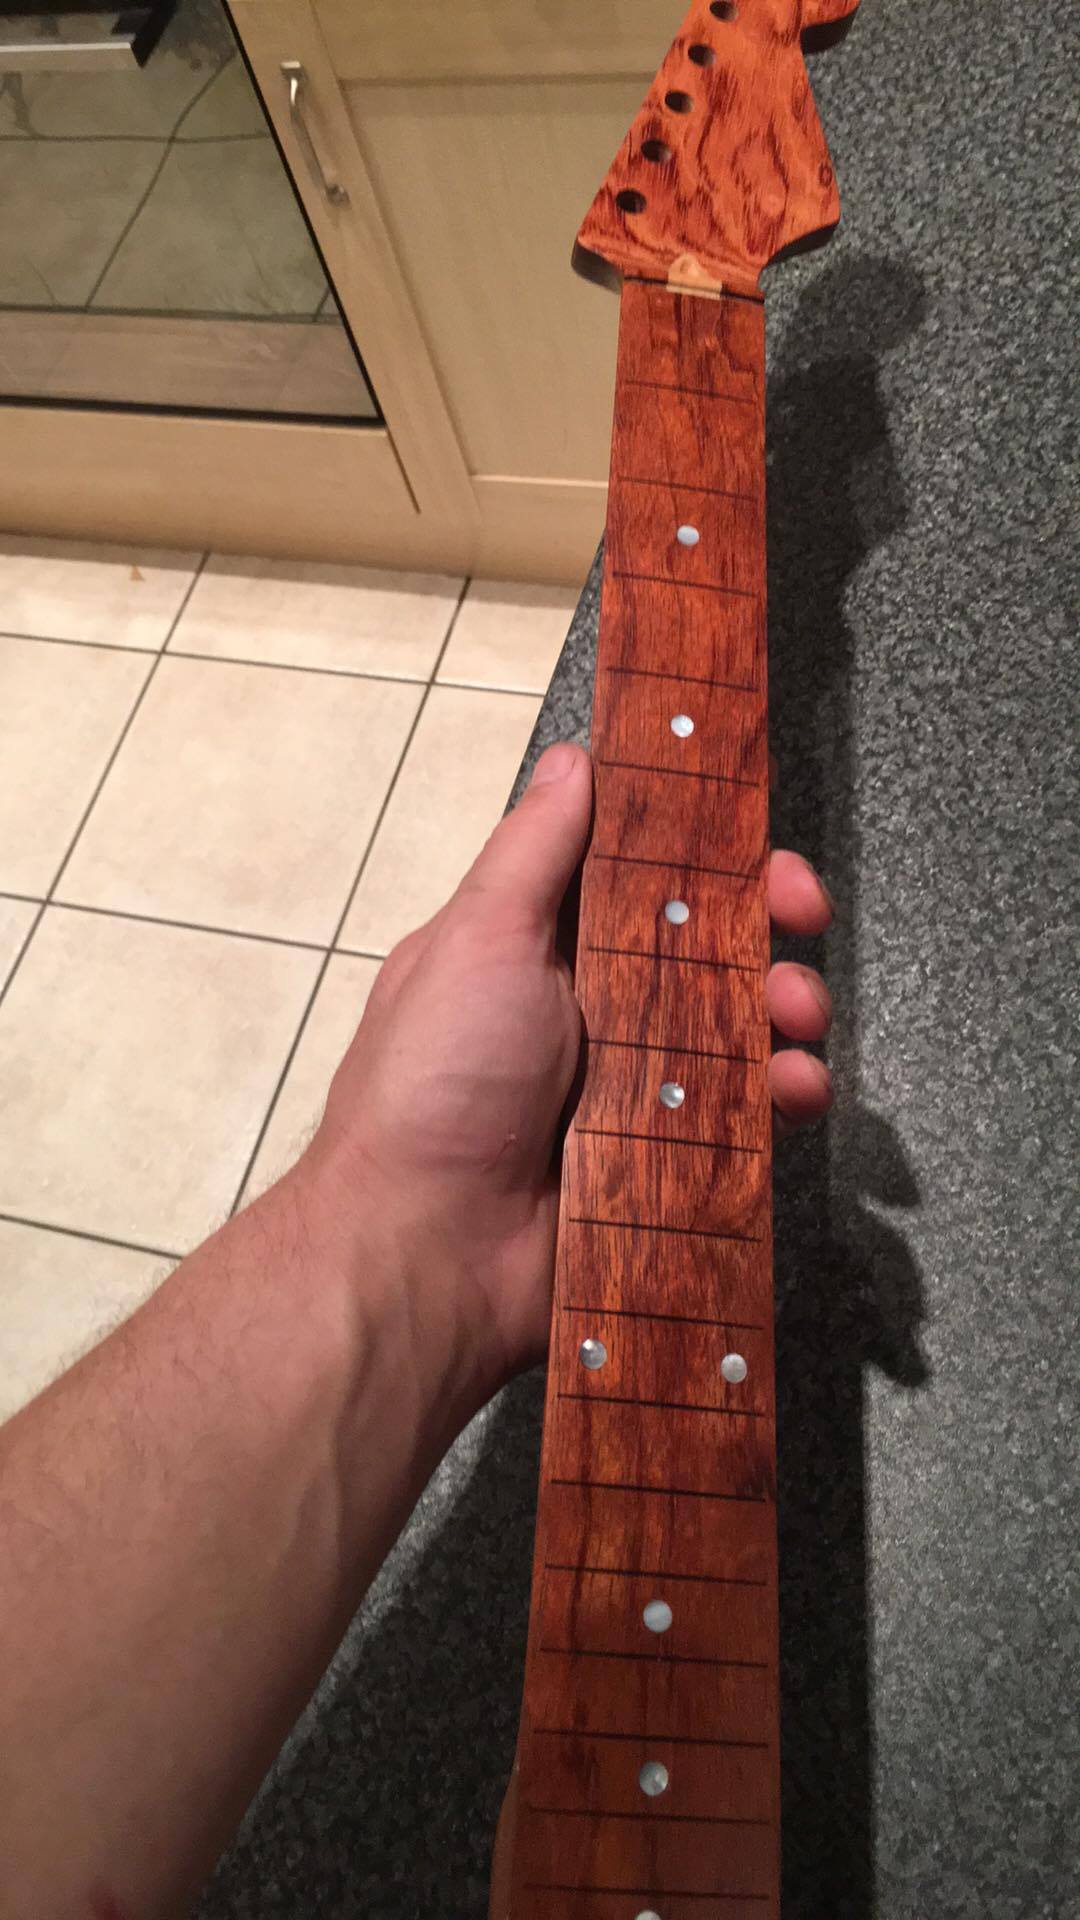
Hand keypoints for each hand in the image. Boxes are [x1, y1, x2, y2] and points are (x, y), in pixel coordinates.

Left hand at [311, 743, 832, 1395]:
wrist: (425, 1255)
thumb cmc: (435, 1083)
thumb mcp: (479, 939)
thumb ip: (535, 850)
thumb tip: (578, 757)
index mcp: (536, 946)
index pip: (637, 873)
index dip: (701, 848)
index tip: (756, 836)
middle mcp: (586, 1009)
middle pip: (701, 943)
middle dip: (764, 922)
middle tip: (804, 916)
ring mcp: (628, 1086)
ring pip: (734, 1026)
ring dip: (783, 1007)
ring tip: (800, 1019)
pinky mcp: (663, 1159)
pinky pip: (743, 1116)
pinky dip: (781, 1099)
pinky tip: (797, 1094)